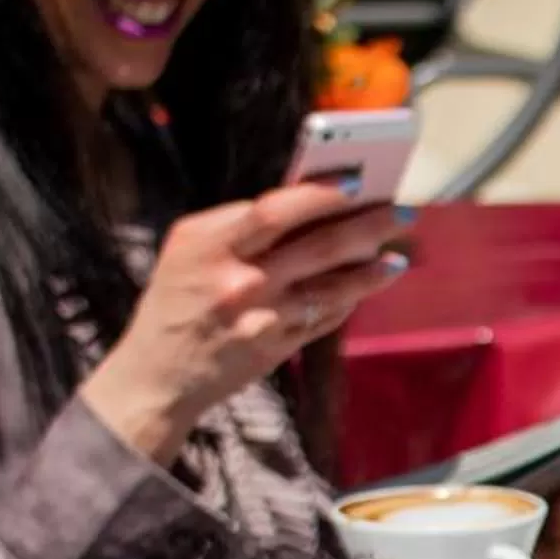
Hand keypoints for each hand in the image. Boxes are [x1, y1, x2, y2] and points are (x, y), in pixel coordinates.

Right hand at [82, 187, 408, 463]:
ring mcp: (263, 320)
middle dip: (368, 226)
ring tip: (396, 256)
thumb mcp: (187, 249)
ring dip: (372, 270)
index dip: (319, 195)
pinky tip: (367, 285)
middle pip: (319, 247)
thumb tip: (303, 199)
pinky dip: (350, 299)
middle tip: (402, 211)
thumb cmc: (174, 300)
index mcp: (211, 247)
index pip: (273, 212)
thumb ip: (236, 223)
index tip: (356, 182)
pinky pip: (326, 318)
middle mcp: (240, 283)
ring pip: (334, 287)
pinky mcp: (277, 349)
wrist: (157, 376)